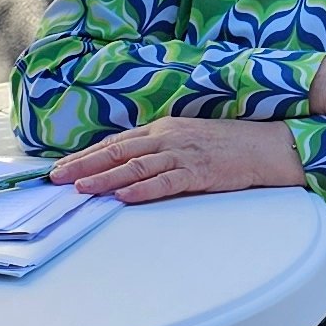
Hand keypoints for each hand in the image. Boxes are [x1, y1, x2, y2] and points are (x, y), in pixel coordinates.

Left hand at [50, 116, 303, 201]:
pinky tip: (123, 197)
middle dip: (84, 165)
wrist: (269, 145)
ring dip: (105, 178)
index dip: (86, 155)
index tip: (61, 167)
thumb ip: (159, 151)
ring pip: (136, 167)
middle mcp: (168, 137)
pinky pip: (166, 182)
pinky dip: (143, 190)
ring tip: (81, 189)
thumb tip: (128, 168)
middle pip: (118, 152)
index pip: (116, 142)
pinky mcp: (200, 172)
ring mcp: (184, 154)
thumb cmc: (229, 145)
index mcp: (163, 129)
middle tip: (55, 178)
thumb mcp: (188, 140)